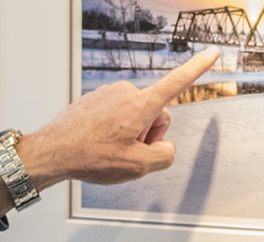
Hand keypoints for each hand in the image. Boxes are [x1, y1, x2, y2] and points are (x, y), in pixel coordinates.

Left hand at [19, 46, 219, 188]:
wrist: (52, 152)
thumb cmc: (89, 157)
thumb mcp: (138, 166)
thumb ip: (164, 155)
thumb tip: (164, 148)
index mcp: (140, 105)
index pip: (177, 83)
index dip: (198, 68)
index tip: (212, 53)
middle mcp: (125, 93)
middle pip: (155, 114)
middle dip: (147, 135)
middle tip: (125, 152)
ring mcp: (107, 94)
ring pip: (133, 116)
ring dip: (127, 134)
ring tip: (105, 148)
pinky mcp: (94, 100)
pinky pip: (114, 116)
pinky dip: (110, 130)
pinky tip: (95, 142)